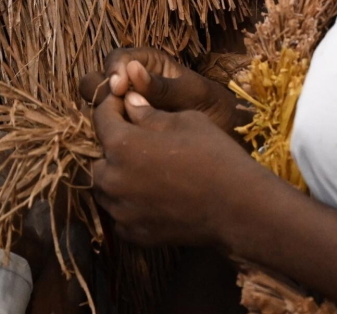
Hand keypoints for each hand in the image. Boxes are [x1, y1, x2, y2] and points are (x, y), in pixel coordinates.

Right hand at [78, 47, 247, 135]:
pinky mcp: (125, 133)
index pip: (117, 59)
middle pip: (97, 80)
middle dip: (99, 92)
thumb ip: (164, 86)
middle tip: (112, 109)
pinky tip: (117, 145)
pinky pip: (105, 130)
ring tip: (114, 129)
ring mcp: (125, 109)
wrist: (226, 138)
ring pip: (96, 106)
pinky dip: (106, 135)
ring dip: (99, 115)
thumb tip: (132, 71)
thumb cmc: (214, 108)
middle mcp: (131, 84)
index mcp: (147, 64)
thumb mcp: (194, 94)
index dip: (113, 71)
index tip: (119, 88)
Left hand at [89, 90, 267, 248]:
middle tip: (136, 138)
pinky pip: (119, 213)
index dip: (112, 105)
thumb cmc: (215, 156)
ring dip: (116, 174)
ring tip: (143, 167)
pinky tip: (150, 195)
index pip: (101, 118)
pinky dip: (128, 203)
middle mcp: (113, 180)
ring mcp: (121, 211)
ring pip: (104, 188)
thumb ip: (149, 113)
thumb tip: (130, 103)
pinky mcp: (133, 234)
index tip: (125, 102)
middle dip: (112, 144)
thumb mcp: (185, 121)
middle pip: (98, 156)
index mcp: (122, 145)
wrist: (238, 208)